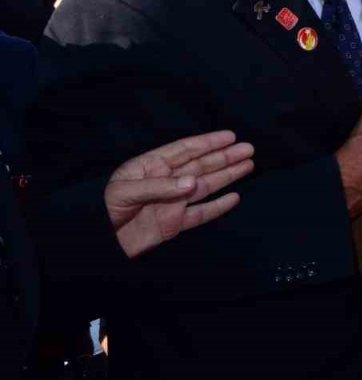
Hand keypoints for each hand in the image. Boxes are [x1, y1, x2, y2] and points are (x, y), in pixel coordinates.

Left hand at [107, 131, 254, 258]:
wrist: (96, 242)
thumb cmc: (103, 209)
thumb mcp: (125, 191)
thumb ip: (160, 187)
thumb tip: (193, 183)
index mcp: (151, 167)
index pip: (185, 150)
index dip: (208, 143)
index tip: (230, 137)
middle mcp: (166, 182)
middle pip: (201, 166)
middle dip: (224, 157)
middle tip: (248, 149)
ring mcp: (171, 203)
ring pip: (206, 186)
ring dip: (227, 176)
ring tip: (248, 165)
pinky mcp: (173, 224)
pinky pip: (200, 214)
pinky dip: (218, 207)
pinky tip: (234, 197)